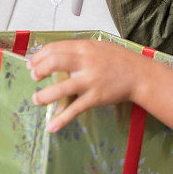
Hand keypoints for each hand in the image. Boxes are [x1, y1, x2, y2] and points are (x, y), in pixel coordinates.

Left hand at [26, 40, 147, 131]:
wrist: (140, 75)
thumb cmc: (119, 60)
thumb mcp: (99, 47)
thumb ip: (79, 50)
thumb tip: (57, 55)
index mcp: (85, 48)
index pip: (55, 48)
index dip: (39, 56)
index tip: (32, 63)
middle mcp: (86, 62)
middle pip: (54, 63)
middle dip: (39, 70)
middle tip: (34, 77)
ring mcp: (90, 81)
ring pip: (61, 88)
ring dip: (44, 96)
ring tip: (37, 99)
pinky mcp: (95, 98)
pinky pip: (74, 109)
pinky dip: (61, 119)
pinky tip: (51, 126)